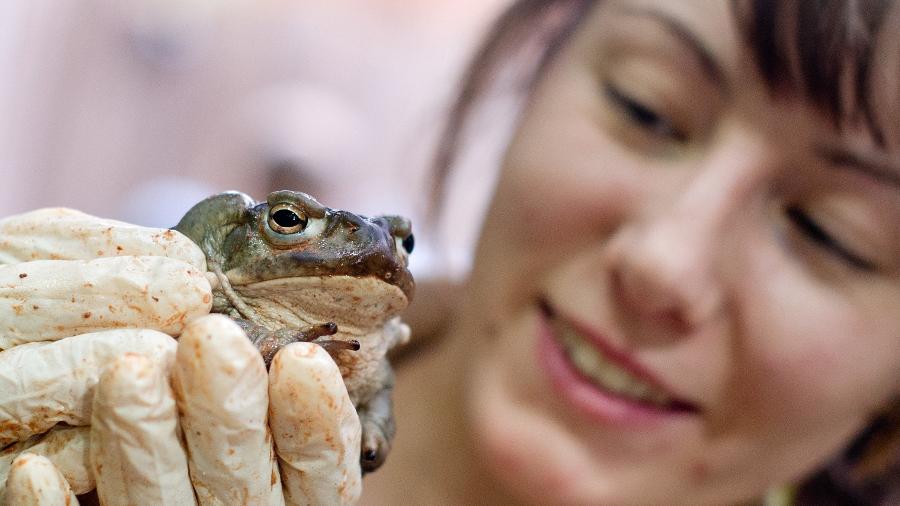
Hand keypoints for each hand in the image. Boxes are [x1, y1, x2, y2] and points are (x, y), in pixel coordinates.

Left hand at [0, 208, 361, 503]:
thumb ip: (275, 401)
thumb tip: (275, 331)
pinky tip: (31, 469)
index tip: (302, 358)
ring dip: (144, 445)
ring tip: (128, 372)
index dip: (315, 422)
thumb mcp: (274, 439)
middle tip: (212, 337)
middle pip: (241, 485)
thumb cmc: (233, 464)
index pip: (318, 474)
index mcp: (291, 502)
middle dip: (229, 411)